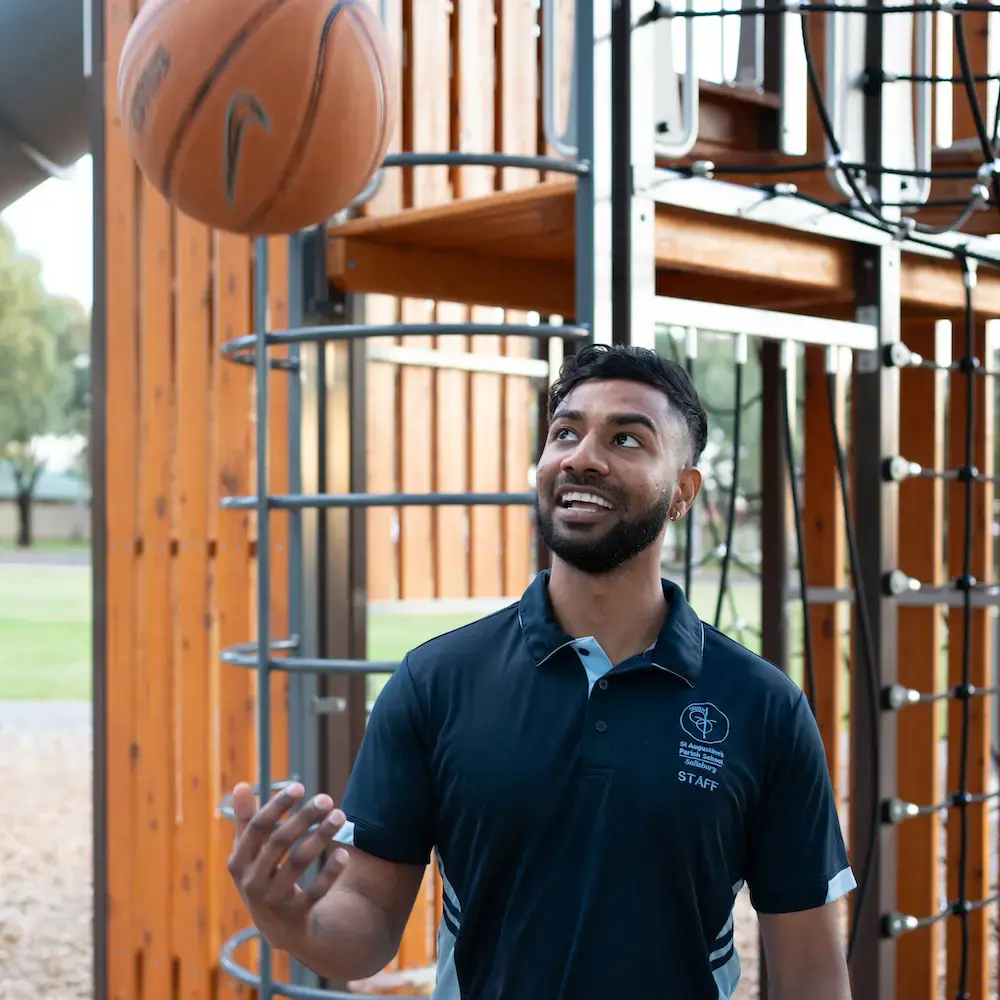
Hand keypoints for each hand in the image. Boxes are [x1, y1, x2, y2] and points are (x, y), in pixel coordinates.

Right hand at [227, 781, 349, 950]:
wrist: (277, 928)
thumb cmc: (263, 877)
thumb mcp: (248, 853)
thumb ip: (246, 820)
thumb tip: (241, 785)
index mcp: (238, 862)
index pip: (257, 828)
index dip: (277, 806)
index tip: (300, 786)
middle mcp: (252, 882)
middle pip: (279, 842)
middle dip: (304, 817)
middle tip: (327, 799)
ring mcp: (273, 900)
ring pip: (299, 862)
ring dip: (321, 836)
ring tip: (340, 816)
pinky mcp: (295, 914)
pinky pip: (315, 891)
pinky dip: (330, 872)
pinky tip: (344, 853)